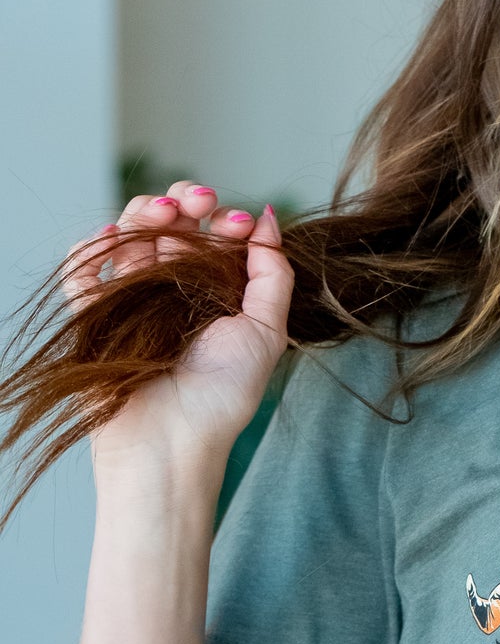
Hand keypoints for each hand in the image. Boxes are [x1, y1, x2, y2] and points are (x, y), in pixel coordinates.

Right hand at [65, 181, 293, 472]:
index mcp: (212, 295)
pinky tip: (113, 237)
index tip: (237, 224)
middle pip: (168, 228)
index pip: (212, 239)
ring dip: (143, 213)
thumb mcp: (266, 330)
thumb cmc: (223, 395)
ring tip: (164, 212)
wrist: (172, 443)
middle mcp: (171, 293)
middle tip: (199, 201)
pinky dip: (92, 247)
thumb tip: (267, 218)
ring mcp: (130, 302)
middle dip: (184, 202)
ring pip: (127, 238)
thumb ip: (271, 274)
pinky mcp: (93, 317)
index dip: (224, 220)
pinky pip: (83, 271)